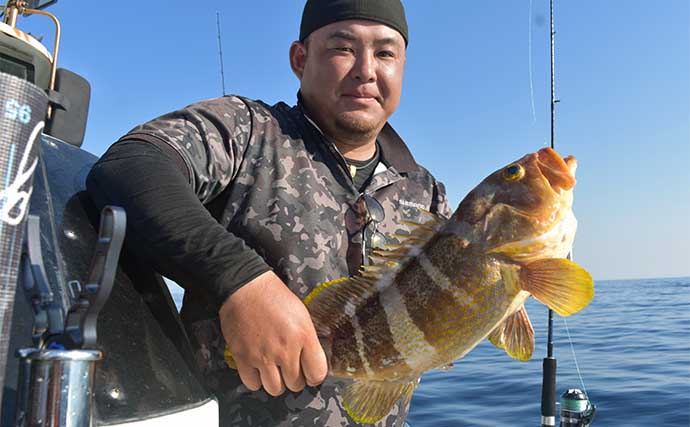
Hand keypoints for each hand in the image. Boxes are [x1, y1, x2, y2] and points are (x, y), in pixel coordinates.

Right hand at [219, 271, 327, 395]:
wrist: (245, 288)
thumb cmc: (274, 297)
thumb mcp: (302, 314)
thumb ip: (309, 340)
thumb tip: (313, 361)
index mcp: (303, 336)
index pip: (317, 374)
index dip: (314, 375)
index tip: (310, 372)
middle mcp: (284, 350)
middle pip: (296, 384)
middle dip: (294, 378)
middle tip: (289, 366)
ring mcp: (263, 356)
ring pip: (275, 389)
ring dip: (276, 381)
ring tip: (274, 368)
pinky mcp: (244, 358)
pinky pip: (253, 384)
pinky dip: (256, 379)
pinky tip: (258, 367)